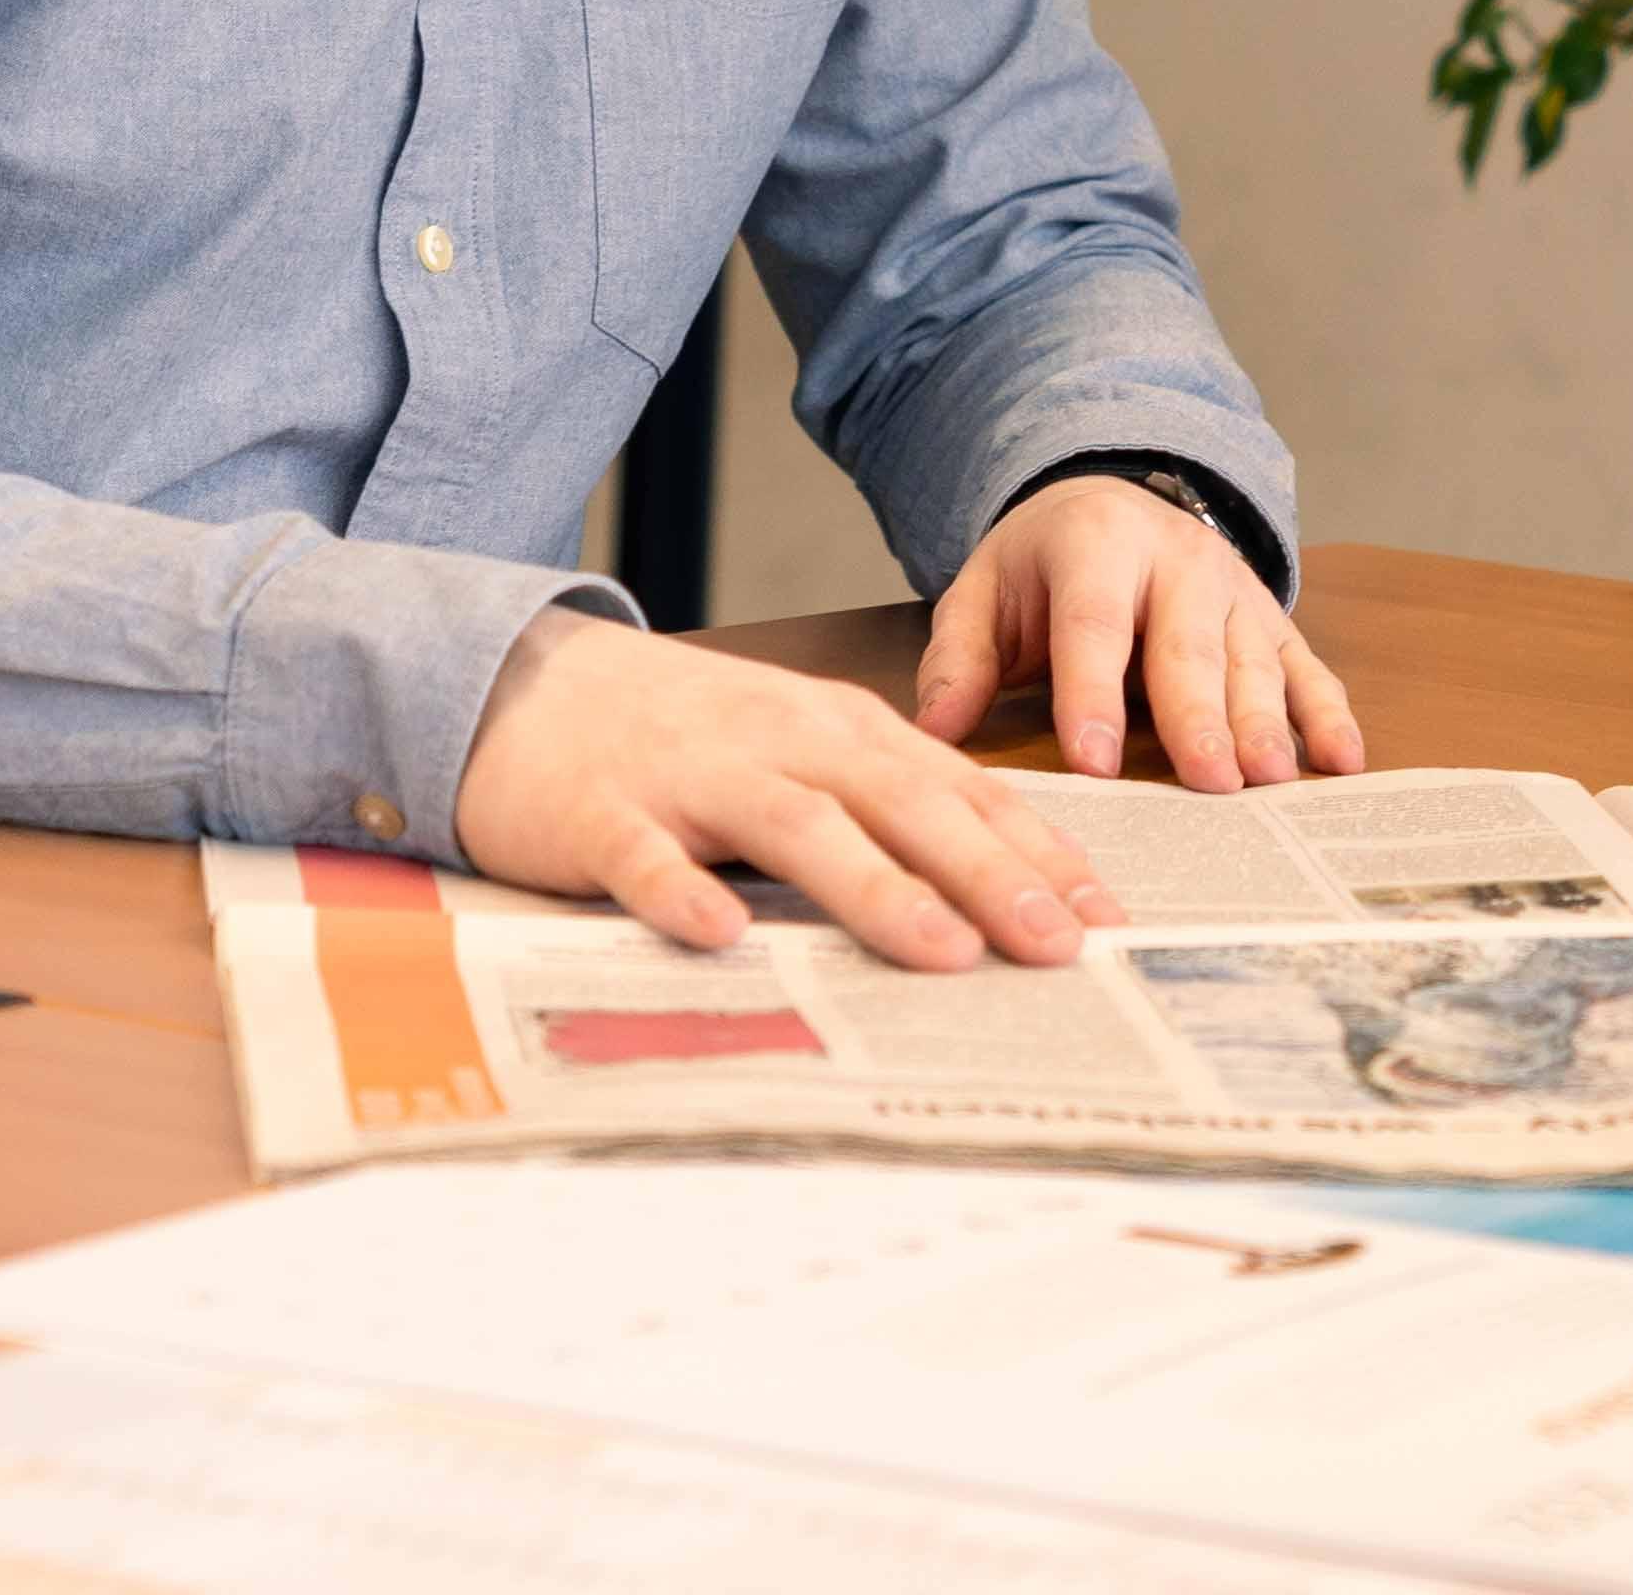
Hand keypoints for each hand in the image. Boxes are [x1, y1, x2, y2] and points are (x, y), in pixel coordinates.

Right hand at [455, 603, 1123, 967]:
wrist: (525, 684)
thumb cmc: (685, 736)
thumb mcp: (801, 751)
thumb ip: (885, 809)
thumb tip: (998, 891)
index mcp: (841, 733)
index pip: (962, 790)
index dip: (1036, 851)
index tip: (1107, 915)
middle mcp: (782, 744)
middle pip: (904, 804)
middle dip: (990, 875)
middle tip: (1061, 944)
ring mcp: (691, 777)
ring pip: (799, 827)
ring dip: (877, 887)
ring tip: (945, 949)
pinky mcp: (600, 816)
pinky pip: (646, 859)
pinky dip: (684, 892)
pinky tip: (723, 935)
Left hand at [920, 474, 1367, 792]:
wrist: (1110, 500)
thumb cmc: (1041, 568)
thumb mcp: (982, 594)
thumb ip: (956, 659)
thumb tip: (933, 732)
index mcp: (1095, 546)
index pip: (1094, 623)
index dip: (1093, 693)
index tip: (1094, 764)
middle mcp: (1177, 560)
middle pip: (1188, 646)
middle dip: (1199, 717)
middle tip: (1209, 782)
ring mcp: (1234, 589)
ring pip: (1252, 659)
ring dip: (1265, 722)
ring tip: (1270, 781)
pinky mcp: (1270, 619)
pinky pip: (1305, 666)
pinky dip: (1328, 714)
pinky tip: (1345, 761)